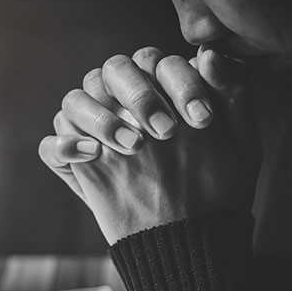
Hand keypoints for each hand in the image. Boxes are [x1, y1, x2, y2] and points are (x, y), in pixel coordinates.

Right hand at [39, 46, 259, 243]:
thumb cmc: (218, 183)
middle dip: (139, 95)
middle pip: (113, 70)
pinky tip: (91, 156)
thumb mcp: (240, 143)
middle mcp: (121, 100)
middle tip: (164, 131)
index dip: (181, 84)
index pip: (158, 62)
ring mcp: (94, 129)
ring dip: (100, 117)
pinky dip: (64, 145)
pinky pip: (51, 144)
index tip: (202, 120)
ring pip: (76, 100)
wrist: (192, 237)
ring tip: (132, 147)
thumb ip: (231, 94)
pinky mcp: (74, 162)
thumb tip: (209, 54)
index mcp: (159, 86)